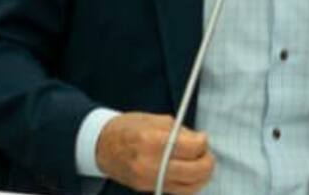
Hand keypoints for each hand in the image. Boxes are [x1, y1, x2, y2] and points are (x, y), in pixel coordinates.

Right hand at [96, 112, 214, 193]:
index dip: (203, 142)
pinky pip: (178, 191)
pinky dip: (189, 184)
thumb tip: (200, 141)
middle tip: (205, 152)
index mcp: (153, 141)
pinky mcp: (148, 189)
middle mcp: (151, 164)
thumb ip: (180, 131)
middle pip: (195, 171)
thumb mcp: (154, 119)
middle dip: (207, 161)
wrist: (101, 145)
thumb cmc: (128, 128)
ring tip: (200, 163)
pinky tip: (189, 174)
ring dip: (201, 175)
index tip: (203, 138)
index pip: (192, 148)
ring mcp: (149, 179)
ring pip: (190, 186)